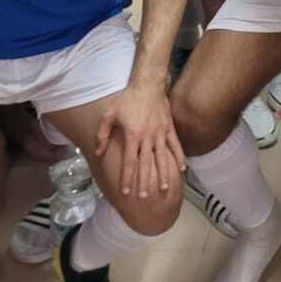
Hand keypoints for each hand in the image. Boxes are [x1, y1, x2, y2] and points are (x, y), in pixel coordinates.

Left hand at [94, 81, 185, 198]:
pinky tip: (182, 169)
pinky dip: (179, 157)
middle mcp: (147, 137)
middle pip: (146, 164)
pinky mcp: (169, 128)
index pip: (129, 162)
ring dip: (163, 174)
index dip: (127, 178)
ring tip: (164, 189)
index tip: (126, 192)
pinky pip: (175, 145)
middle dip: (144, 182)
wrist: (147, 84)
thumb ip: (102, 135)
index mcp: (132, 135)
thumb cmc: (127, 100)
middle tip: (143, 197)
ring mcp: (160, 133)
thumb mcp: (109, 115)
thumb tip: (98, 153)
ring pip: (162, 157)